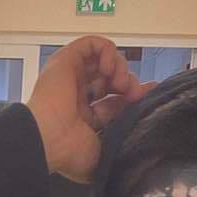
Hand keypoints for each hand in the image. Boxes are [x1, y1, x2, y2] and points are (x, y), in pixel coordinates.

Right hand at [26, 37, 147, 181]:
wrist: (48, 140)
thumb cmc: (70, 153)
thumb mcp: (104, 147)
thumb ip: (121, 133)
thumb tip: (141, 121)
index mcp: (84, 117)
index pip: (114, 99)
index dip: (132, 94)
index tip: (148, 94)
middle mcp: (76, 95)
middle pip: (111, 78)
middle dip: (128, 83)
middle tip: (133, 95)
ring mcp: (71, 76)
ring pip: (104, 59)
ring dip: (120, 67)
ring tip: (121, 84)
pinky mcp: (66, 60)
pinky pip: (92, 44)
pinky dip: (107, 51)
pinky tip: (110, 69)